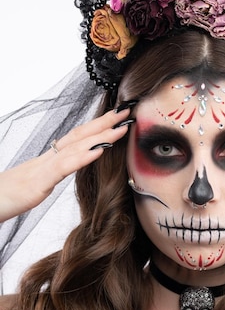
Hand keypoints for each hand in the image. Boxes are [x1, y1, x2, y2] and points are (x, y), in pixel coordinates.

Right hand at [0, 106, 133, 221]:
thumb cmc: (3, 198)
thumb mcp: (32, 187)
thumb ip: (46, 179)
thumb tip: (56, 176)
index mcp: (46, 161)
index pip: (75, 139)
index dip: (96, 127)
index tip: (116, 119)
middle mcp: (45, 160)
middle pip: (78, 136)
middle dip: (104, 123)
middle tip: (127, 111)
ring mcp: (41, 169)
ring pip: (76, 147)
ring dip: (102, 136)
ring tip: (122, 127)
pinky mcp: (37, 184)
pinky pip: (64, 167)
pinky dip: (84, 156)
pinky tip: (101, 150)